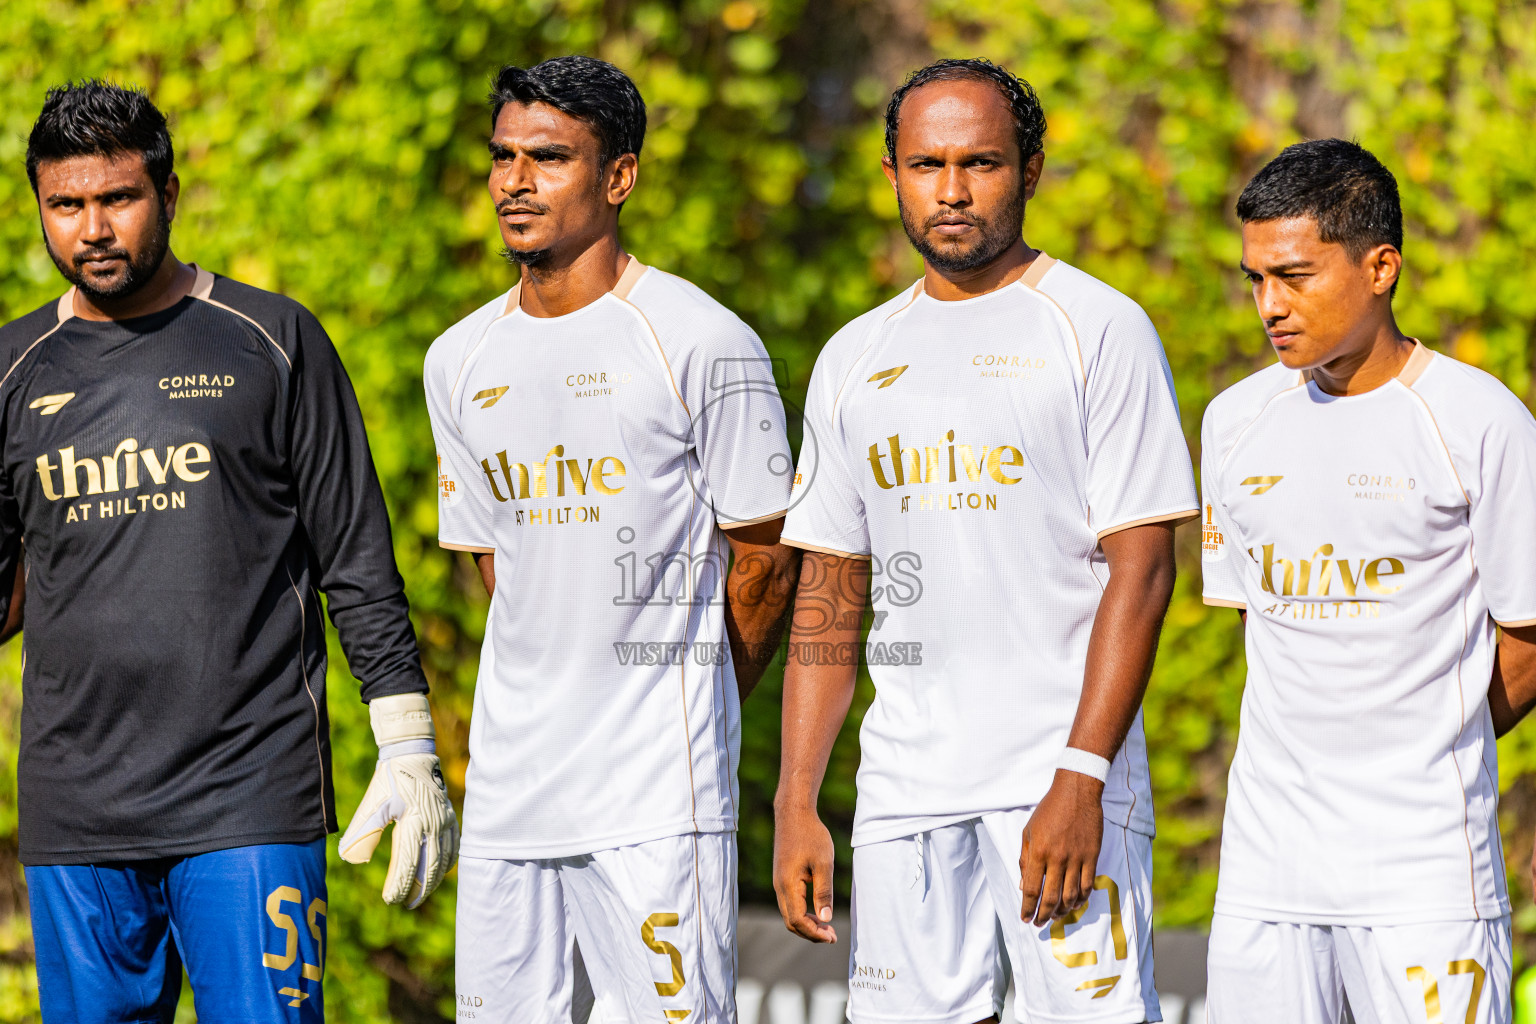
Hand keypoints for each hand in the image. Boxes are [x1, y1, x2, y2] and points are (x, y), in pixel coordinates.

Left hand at [339, 752, 459, 908]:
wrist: (413, 755)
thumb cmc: (389, 780)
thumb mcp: (372, 805)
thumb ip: (362, 834)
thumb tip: (352, 860)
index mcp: (413, 821)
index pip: (408, 863)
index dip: (399, 885)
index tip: (390, 899)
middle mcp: (433, 824)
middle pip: (430, 867)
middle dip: (419, 890)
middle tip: (406, 905)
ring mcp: (445, 821)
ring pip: (444, 859)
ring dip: (434, 880)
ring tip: (420, 893)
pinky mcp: (451, 817)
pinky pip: (454, 847)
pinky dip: (447, 863)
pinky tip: (438, 871)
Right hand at [773, 803, 837, 942]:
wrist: (793, 814)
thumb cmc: (811, 835)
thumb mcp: (824, 863)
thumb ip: (824, 892)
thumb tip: (826, 919)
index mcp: (788, 885)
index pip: (798, 920)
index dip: (815, 933)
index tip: (832, 937)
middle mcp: (779, 886)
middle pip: (791, 921)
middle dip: (811, 933)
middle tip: (832, 936)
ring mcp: (779, 882)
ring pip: (789, 913)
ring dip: (807, 923)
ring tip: (827, 927)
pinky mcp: (782, 876)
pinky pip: (790, 903)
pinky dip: (803, 912)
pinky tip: (817, 910)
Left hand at [1020, 769, 1104, 925]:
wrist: (1076, 793)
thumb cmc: (1048, 810)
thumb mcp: (1028, 832)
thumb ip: (1025, 860)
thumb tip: (1024, 886)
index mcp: (1038, 852)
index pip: (1032, 889)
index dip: (1027, 908)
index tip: (1025, 918)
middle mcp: (1057, 858)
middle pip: (1051, 897)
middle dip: (1043, 915)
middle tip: (1039, 924)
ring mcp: (1077, 859)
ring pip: (1070, 895)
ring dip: (1062, 911)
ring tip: (1055, 917)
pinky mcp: (1092, 857)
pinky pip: (1087, 885)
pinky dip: (1081, 899)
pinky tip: (1074, 905)